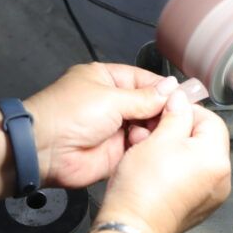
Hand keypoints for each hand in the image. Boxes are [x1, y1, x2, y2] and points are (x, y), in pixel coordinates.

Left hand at [24, 64, 175, 189]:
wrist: (44, 150)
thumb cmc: (70, 114)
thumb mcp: (110, 98)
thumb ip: (144, 98)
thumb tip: (172, 88)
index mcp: (107, 80)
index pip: (145, 81)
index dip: (166, 89)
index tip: (188, 97)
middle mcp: (112, 103)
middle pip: (149, 106)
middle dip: (164, 112)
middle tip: (181, 118)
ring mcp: (115, 129)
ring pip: (147, 128)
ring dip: (157, 130)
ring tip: (167, 132)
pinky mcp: (116, 152)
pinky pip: (140, 148)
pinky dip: (148, 148)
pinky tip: (157, 147)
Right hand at [99, 89, 231, 232]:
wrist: (132, 227)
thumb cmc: (142, 187)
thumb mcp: (157, 139)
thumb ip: (175, 115)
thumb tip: (181, 99)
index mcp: (216, 158)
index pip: (211, 119)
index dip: (186, 111)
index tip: (166, 110)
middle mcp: (221, 178)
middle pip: (206, 140)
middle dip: (178, 130)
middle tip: (153, 130)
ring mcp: (211, 195)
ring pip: (197, 158)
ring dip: (176, 148)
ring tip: (150, 149)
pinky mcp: (198, 207)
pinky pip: (193, 178)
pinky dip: (177, 168)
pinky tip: (155, 168)